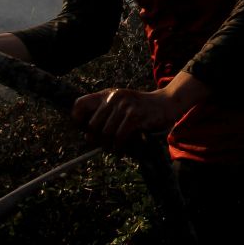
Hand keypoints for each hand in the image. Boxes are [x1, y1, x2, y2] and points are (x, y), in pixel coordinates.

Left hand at [71, 87, 185, 149]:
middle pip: (92, 126)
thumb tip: (88, 138)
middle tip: (103, 145)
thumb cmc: (141, 109)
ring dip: (108, 146)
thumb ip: (105, 114)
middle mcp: (113, 97)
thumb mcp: (121, 105)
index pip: (79, 105)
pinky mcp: (135, 116)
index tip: (85, 131)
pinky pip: (119, 136)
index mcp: (107, 94)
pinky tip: (121, 150)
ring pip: (106, 133)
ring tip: (114, 149)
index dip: (77, 120)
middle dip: (96, 140)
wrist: (166, 103)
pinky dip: (118, 147)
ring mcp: (125, 106)